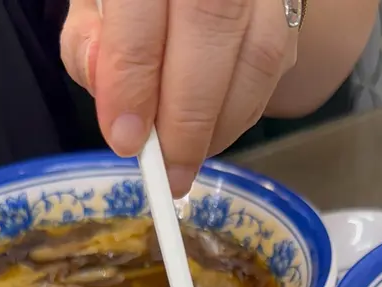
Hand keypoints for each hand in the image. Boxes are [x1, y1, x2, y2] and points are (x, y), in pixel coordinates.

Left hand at [62, 0, 297, 196]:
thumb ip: (91, 42)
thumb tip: (119, 111)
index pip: (145, 19)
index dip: (135, 87)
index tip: (126, 142)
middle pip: (211, 36)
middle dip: (186, 121)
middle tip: (168, 174)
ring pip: (256, 57)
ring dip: (220, 125)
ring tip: (189, 158)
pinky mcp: (290, 6)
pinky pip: (275, 65)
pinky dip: (242, 110)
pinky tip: (214, 130)